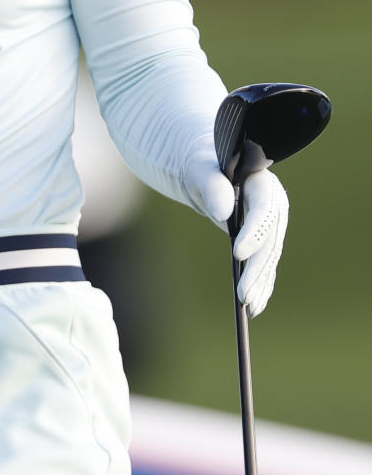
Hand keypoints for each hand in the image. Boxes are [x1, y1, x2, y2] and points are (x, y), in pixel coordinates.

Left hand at [184, 151, 289, 316]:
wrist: (207, 172)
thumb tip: (221, 214)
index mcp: (262, 183)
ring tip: (249, 308)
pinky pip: (265, 264)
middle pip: (270, 240)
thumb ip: (212, 186)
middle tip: (243, 295)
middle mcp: (273, 206)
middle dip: (257, 269)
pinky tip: (255, 306)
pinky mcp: (264, 239)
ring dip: (260, 283)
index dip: (254, 232)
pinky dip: (261, 285)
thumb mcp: (200, 170)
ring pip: (269, 257)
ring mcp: (271, 225)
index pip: (263, 210)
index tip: (237, 253)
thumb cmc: (203, 166)